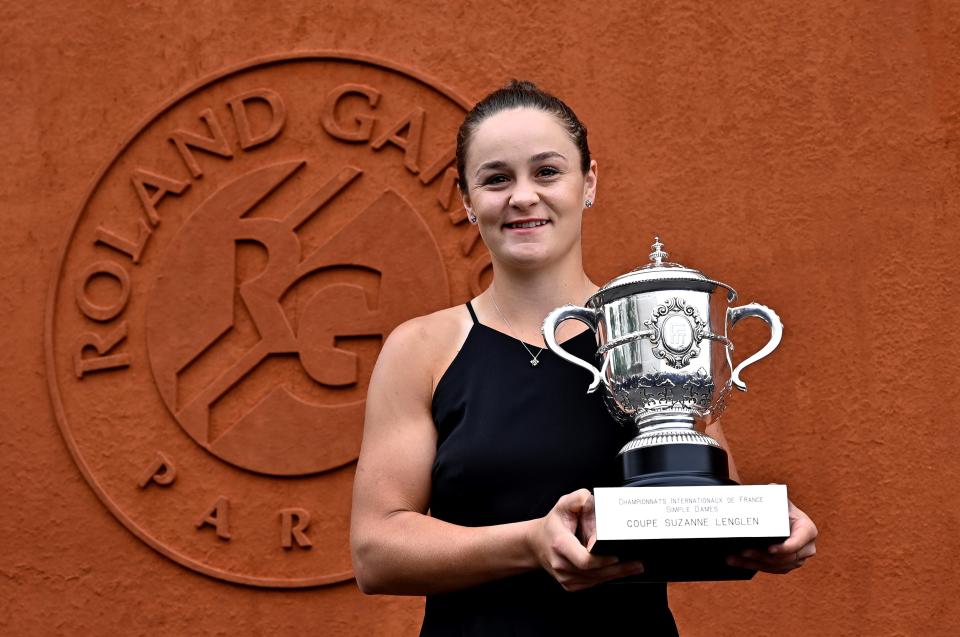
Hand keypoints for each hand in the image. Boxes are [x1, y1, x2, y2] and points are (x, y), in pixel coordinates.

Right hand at [528, 489, 644, 590]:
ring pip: (595, 581)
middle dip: (618, 569)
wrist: (536, 543)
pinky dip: (606, 578)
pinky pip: (592, 584)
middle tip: (637, 564)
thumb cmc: (553, 524)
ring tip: (634, 567)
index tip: (618, 555)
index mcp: (560, 544)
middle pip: (595, 573)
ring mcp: (565, 577)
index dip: (603, 560)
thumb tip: (595, 501)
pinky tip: (618, 572)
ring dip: (615, 575)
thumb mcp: (563, 504)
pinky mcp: (570, 585)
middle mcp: (561, 564)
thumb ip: (579, 499)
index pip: (585, 560)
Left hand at [727, 500, 817, 573]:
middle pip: (785, 557)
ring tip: (734, 557)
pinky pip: (769, 569)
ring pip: (775, 566)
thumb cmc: (780, 507)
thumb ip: (776, 494)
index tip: (770, 549)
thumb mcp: (781, 500)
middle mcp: (806, 548)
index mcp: (807, 530)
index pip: (797, 542)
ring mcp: (797, 559)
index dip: (785, 548)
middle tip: (744, 551)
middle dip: (762, 556)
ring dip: (753, 563)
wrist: (778, 518)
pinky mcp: (785, 566)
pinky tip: (736, 562)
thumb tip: (770, 487)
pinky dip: (751, 566)